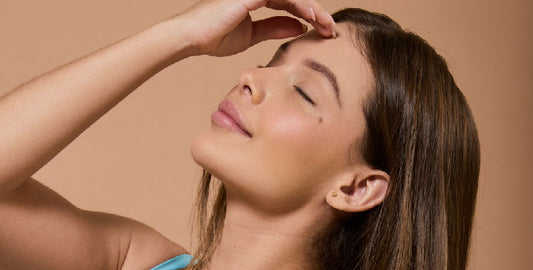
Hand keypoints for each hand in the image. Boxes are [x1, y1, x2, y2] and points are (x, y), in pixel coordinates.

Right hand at [174, 0, 335, 56]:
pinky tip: (313, 17)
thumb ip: (275, 28)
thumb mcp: (252, 35)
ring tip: (327, 25)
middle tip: (331, 29)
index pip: (290, 4)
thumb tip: (299, 27)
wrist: (193, 37)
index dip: (308, 16)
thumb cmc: (215, 37)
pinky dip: (301, 5)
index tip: (323, 32)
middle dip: (316, 13)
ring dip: (314, 9)